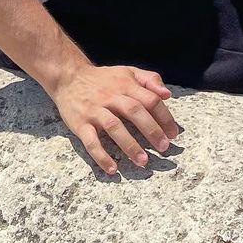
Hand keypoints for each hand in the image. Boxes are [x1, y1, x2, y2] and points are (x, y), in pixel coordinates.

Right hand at [49, 63, 177, 174]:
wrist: (70, 77)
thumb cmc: (105, 79)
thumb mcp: (129, 72)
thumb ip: (150, 80)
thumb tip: (167, 95)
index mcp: (126, 84)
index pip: (149, 99)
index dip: (164, 116)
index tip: (173, 134)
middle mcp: (112, 96)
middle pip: (134, 111)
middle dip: (151, 131)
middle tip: (163, 148)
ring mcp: (95, 110)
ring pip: (114, 126)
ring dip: (130, 145)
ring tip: (143, 161)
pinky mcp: (80, 124)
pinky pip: (91, 141)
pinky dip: (101, 156)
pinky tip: (113, 170)